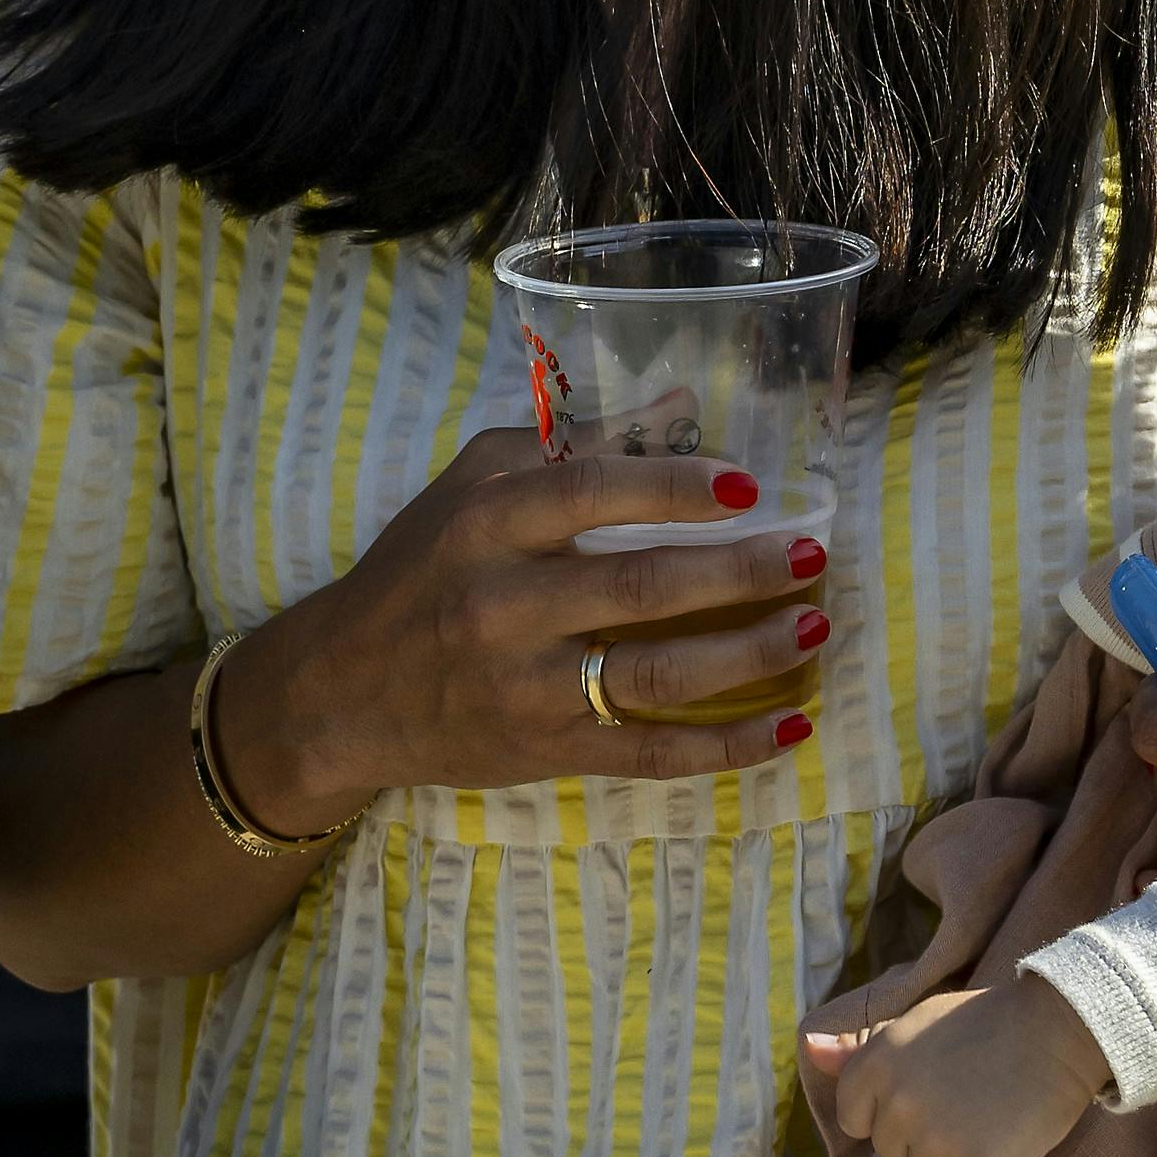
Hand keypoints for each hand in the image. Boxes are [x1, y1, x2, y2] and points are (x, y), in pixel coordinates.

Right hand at [226, 429, 832, 813]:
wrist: (340, 691)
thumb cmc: (420, 571)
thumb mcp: (473, 486)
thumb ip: (572, 445)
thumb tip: (683, 403)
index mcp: (488, 523)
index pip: (593, 493)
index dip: (678, 487)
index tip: (748, 487)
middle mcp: (505, 605)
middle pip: (641, 589)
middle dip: (738, 572)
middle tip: (810, 556)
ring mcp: (527, 686)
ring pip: (657, 676)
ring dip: (750, 655)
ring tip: (816, 629)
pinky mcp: (546, 750)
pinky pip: (651, 753)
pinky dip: (727, 746)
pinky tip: (789, 726)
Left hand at [803, 970, 1112, 1156]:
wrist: (1059, 1030)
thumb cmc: (989, 1024)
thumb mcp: (917, 1022)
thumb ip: (861, 1048)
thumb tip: (809, 1048)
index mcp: (877, 1063)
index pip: (855, 1121)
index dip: (891, 1116)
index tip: (929, 1098)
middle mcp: (897, 1104)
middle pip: (892, 1156)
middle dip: (925, 1143)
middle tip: (968, 1107)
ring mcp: (936, 1140)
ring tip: (986, 1129)